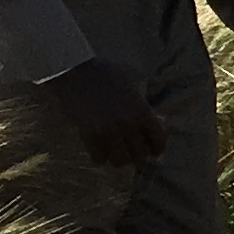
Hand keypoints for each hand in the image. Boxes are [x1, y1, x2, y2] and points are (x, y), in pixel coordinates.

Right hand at [42, 56, 166, 166]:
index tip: (154, 154)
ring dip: (117, 158)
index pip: (158, 139)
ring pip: (120, 161)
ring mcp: (109, 131)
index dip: (157, 149)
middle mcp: (128, 124)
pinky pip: (99, 158)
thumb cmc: (104, 76)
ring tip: (113, 151)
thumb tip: (155, 125)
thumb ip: (142, 109)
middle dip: (136, 155)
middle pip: (140, 155)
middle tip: (131, 153)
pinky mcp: (90, 136)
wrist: (75, 72)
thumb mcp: (131, 89)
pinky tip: (97, 150)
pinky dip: (99, 156)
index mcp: (141, 111)